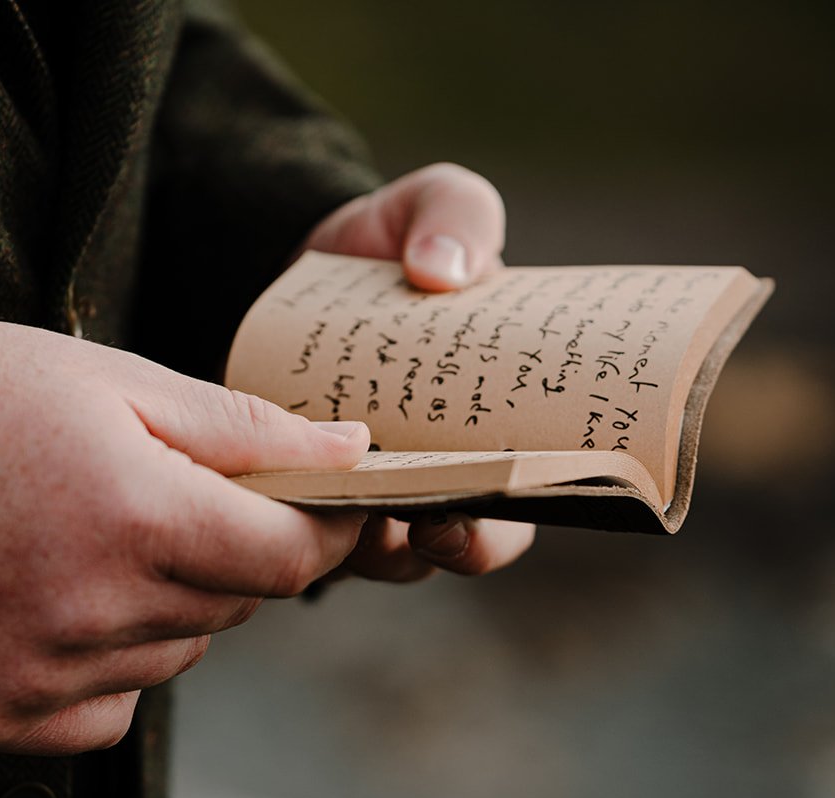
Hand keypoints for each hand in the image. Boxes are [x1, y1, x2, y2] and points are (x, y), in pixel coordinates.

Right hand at [0, 317, 369, 754]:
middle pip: (237, 609)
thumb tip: (357, 456)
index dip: (321, 533)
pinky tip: (55, 605)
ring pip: (178, 657)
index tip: (323, 510)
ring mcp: (41, 673)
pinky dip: (108, 668)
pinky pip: (112, 711)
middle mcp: (94, 609)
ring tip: (91, 545)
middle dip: (231, 558)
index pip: (288, 560)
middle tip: (168, 504)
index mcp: (137, 516)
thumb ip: (252, 430)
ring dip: (168, 611)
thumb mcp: (124, 383)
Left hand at [302, 162, 535, 579]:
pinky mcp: (312, 501)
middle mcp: (449, 473)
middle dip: (459, 545)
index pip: (541, 491)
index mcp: (504, 421)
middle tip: (433, 522)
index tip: (511, 490)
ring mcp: (380, 497)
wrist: (297, 270)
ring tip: (353, 507)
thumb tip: (442, 269)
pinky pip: (315, 542)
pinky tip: (293, 497)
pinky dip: (309, 529)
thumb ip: (454, 212)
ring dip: (379, 546)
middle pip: (472, 545)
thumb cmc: (389, 246)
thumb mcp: (433, 204)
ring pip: (393, 557)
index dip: (535, 505)